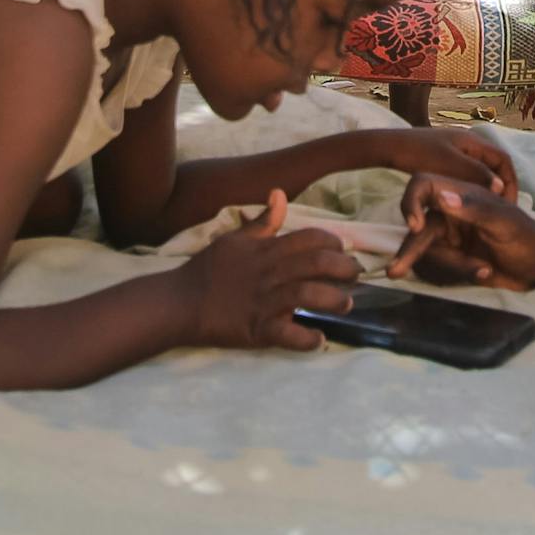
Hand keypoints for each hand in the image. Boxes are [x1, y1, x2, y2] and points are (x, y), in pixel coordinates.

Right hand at [180, 192, 361, 349]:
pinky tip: (320, 340)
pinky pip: (288, 334)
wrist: (180, 302)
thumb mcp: (234, 239)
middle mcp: (270, 274)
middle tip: (355, 276)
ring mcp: (264, 302)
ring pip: (308, 296)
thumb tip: (279, 194)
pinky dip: (307, 339)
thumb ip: (262, 222)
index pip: (309, 238)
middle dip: (344, 268)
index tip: (342, 250)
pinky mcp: (257, 329)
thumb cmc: (208, 270)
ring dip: (334, 300)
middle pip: (316, 264)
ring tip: (346, 304)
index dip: (333, 242)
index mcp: (266, 251)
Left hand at [369, 126, 517, 201]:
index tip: (510, 203)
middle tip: (501, 211)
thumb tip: (500, 188)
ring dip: (484, 191)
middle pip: (493, 167)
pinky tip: (465, 208)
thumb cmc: (418, 154)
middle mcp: (467, 144)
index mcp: (473, 141)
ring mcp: (455, 152)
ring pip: (478, 173)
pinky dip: (470, 191)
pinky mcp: (443, 161)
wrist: (387, 147)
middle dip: (500, 188)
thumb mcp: (449, 166)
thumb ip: (475, 175)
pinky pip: (465, 177)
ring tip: (486, 213)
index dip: (511, 181)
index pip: (504, 160)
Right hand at [389, 174, 534, 290]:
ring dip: (452, 267)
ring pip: (427, 254)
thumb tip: (441, 198)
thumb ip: (475, 209)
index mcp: (459, 195)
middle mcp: (448, 214)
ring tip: (484, 270)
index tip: (414, 225)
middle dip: (411, 251)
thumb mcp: (505, 221)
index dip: (411, 202)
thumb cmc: (527, 236)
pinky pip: (438, 271)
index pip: (423, 186)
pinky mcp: (451, 260)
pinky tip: (483, 274)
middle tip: (395, 272)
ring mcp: (448, 238)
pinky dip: (458, 275)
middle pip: (418, 230)